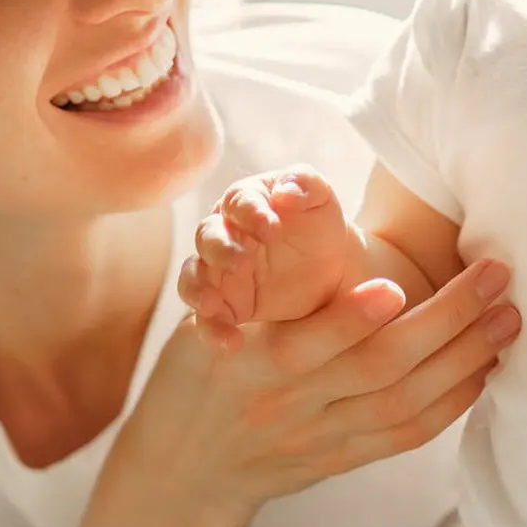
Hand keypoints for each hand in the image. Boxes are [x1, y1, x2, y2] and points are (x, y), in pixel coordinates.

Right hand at [120, 260, 519, 520]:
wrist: (186, 468)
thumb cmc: (205, 369)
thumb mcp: (211, 323)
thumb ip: (262, 290)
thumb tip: (307, 206)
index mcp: (251, 360)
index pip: (306, 342)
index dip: (351, 319)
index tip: (393, 285)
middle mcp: (289, 403)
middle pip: (378, 369)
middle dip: (445, 320)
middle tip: (494, 277)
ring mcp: (320, 438)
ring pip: (404, 403)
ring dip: (465, 359)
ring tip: (507, 318)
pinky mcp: (341, 461)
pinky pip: (406, 436)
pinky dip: (451, 404)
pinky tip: (485, 369)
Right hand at [180, 166, 351, 327]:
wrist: (332, 266)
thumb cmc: (320, 221)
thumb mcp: (321, 198)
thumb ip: (305, 184)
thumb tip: (286, 193)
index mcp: (247, 202)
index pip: (239, 201)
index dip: (251, 212)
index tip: (271, 226)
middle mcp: (225, 234)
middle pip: (208, 237)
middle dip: (221, 249)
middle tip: (241, 262)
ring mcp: (220, 272)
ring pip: (194, 277)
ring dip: (198, 289)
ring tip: (211, 304)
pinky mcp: (225, 305)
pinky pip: (208, 318)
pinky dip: (213, 329)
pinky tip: (231, 342)